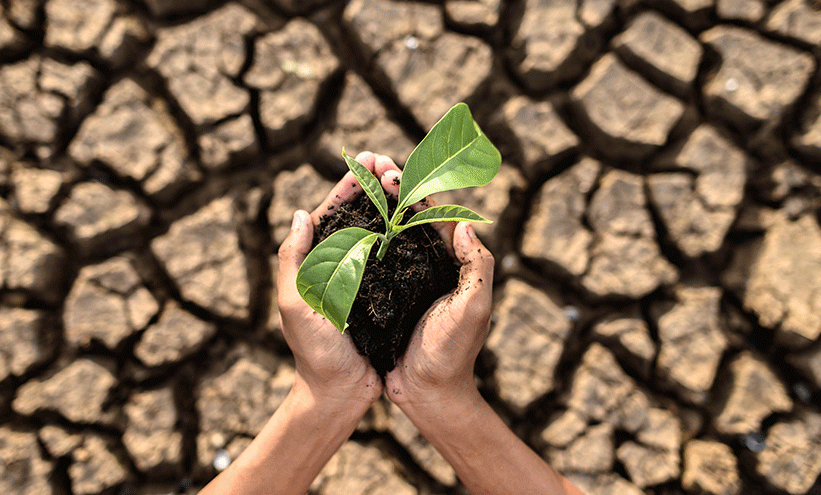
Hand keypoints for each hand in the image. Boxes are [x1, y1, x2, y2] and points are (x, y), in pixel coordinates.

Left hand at [276, 156, 385, 408]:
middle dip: (373, 185)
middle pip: (357, 216)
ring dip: (391, 204)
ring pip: (378, 231)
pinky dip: (406, 234)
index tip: (366, 160)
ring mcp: (363, 278)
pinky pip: (396, 257)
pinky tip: (421, 219)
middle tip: (391, 160)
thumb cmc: (314, 352)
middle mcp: (340, 265)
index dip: (348, 185)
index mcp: (315, 263)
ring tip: (407, 179)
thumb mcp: (295, 304)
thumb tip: (301, 214)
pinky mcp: (386, 293)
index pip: (330, 214)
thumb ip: (293, 260)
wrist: (340, 393)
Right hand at [371, 158, 494, 409]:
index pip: (434, 216)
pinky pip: (373, 260)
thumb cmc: (452, 353)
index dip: (414, 190)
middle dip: (391, 188)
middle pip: (410, 217)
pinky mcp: (386, 296)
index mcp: (453, 264)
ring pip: (389, 233)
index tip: (391, 170)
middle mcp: (430, 266)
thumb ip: (478, 267)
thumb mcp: (474, 308)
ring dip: (374, 206)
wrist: (428, 394)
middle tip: (370, 163)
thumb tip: (467, 223)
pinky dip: (361, 238)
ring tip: (356, 182)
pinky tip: (342, 225)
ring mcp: (406, 280)